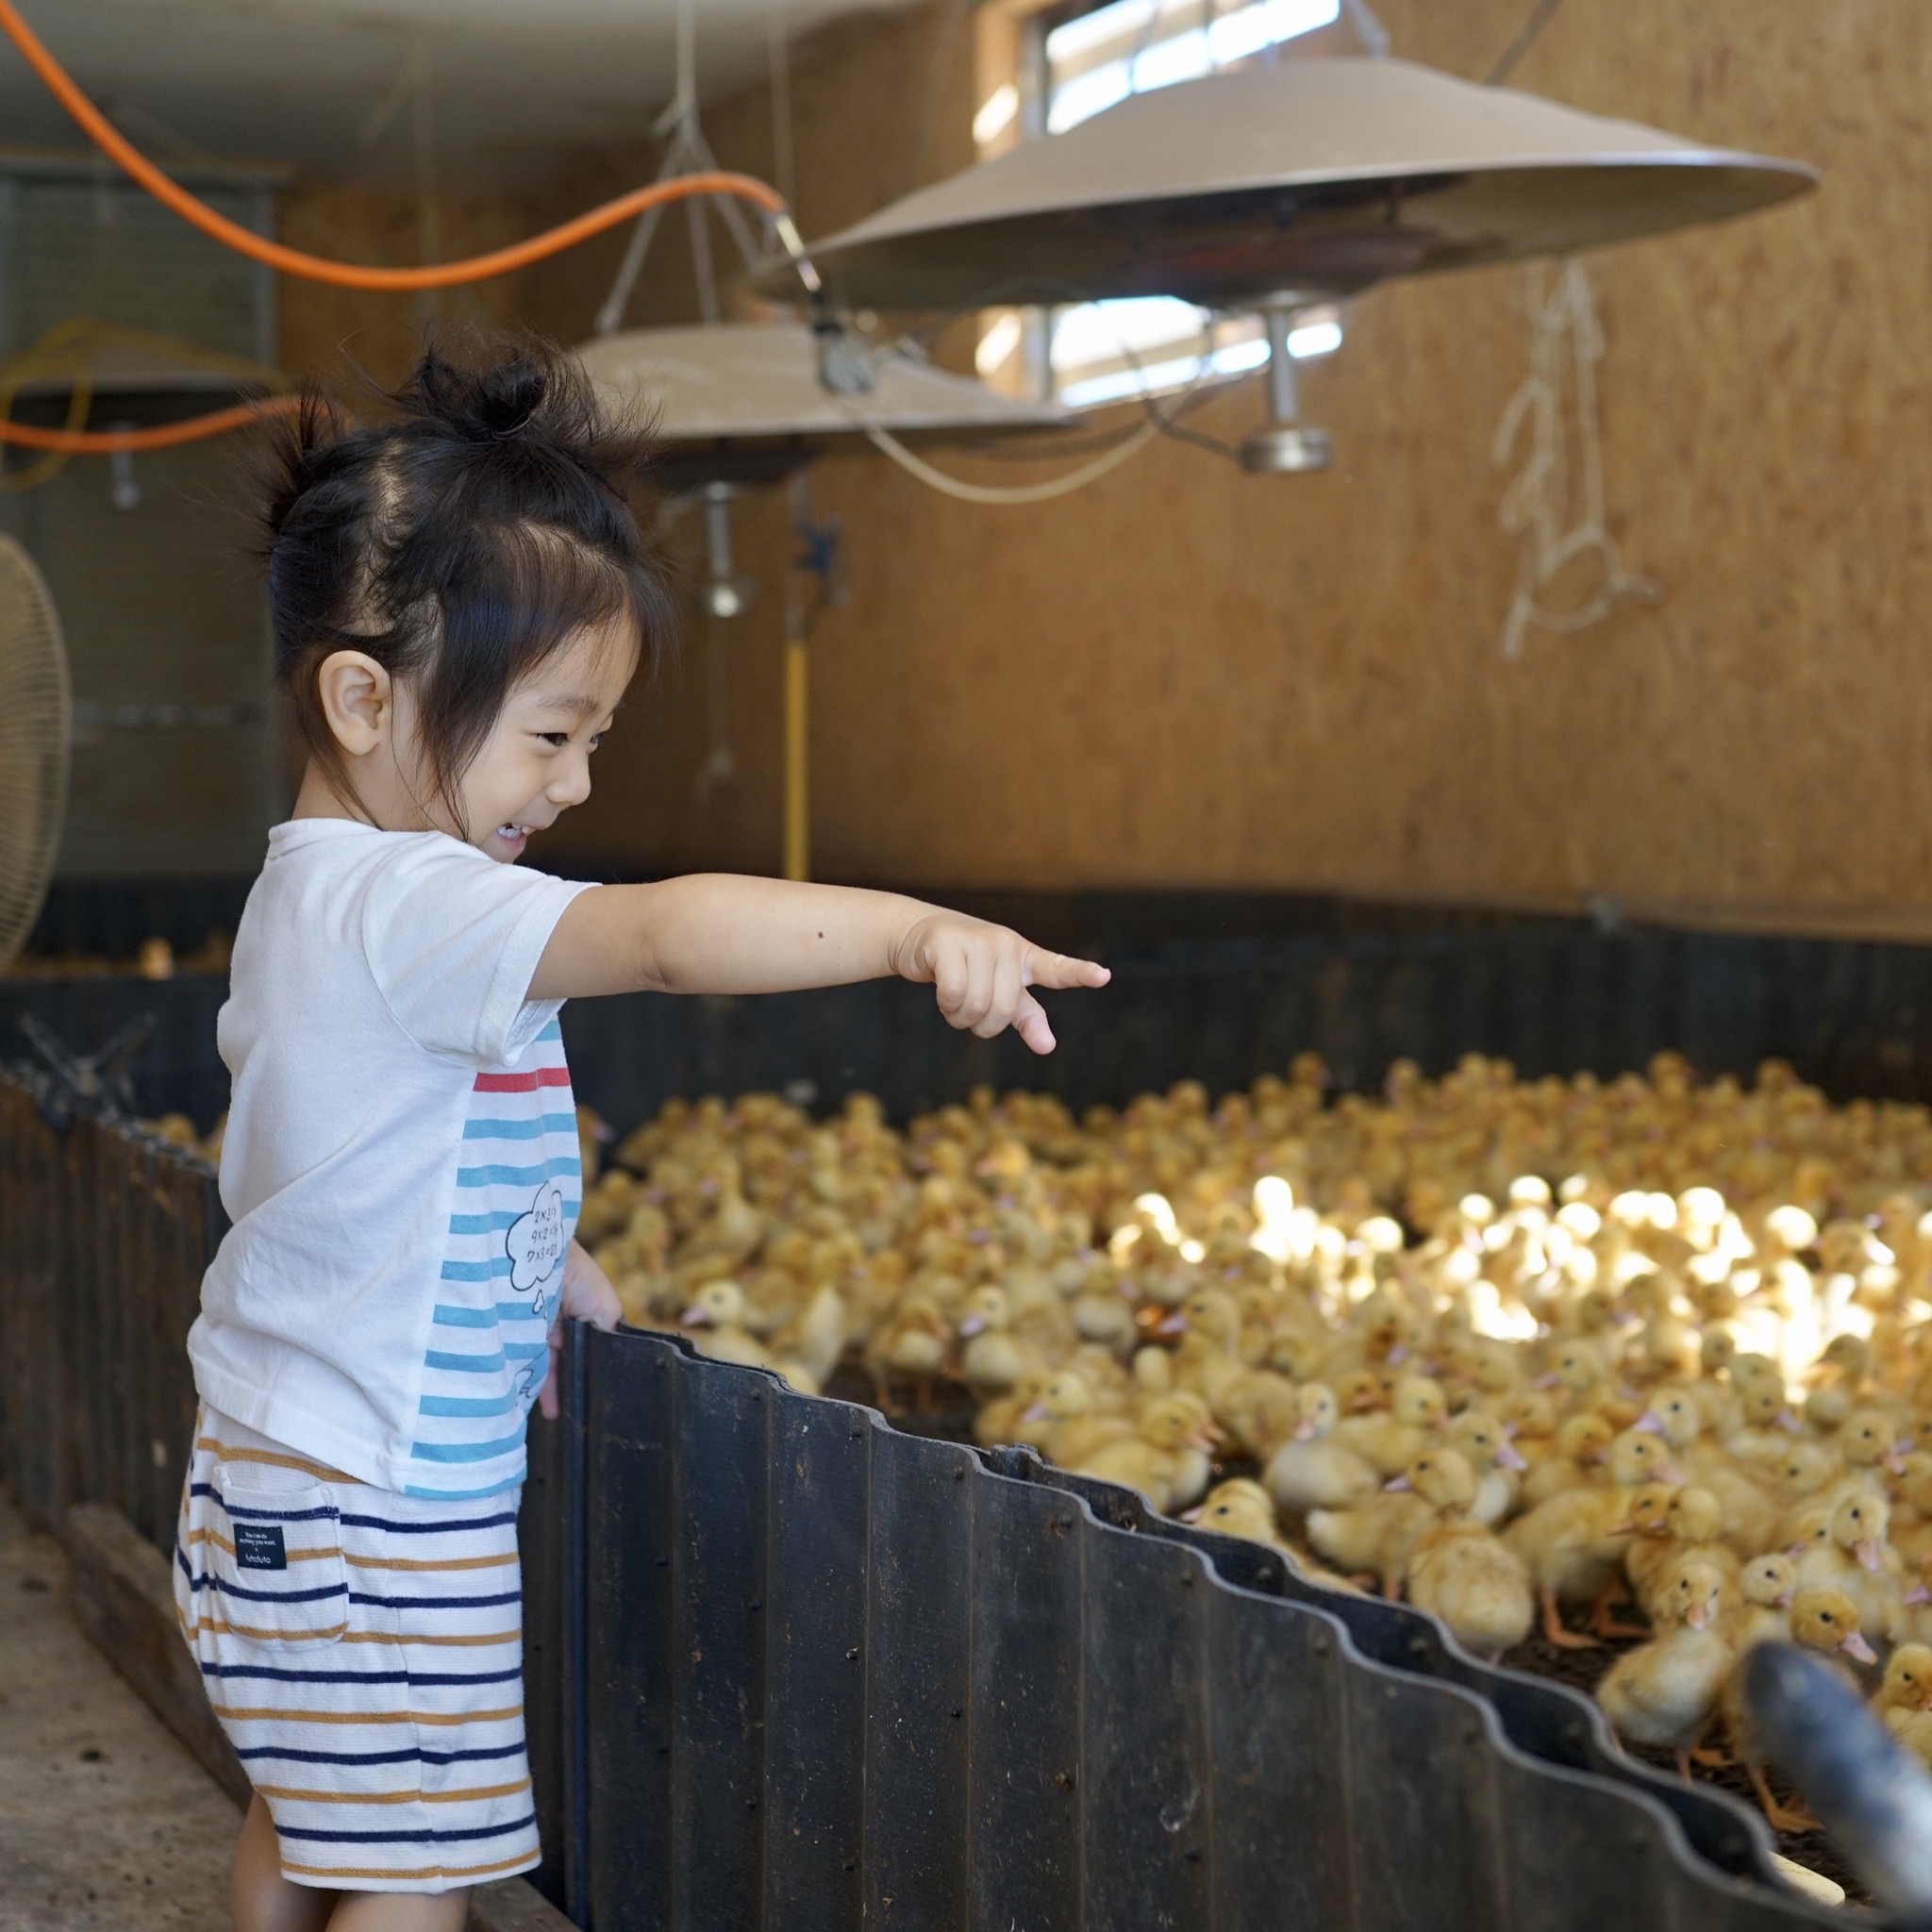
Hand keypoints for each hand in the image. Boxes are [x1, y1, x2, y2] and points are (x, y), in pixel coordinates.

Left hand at [538, 1240, 620, 1419]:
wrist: (537, 1259)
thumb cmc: (578, 1278)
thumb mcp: (606, 1309)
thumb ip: (609, 1339)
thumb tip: (609, 1371)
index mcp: (584, 1317)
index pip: (592, 1352)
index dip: (595, 1373)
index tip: (600, 1399)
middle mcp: (561, 1327)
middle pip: (571, 1364)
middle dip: (575, 1387)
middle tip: (581, 1417)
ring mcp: (538, 1333)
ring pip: (549, 1370)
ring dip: (556, 1392)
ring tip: (563, 1418)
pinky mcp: (518, 1339)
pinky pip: (530, 1368)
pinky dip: (540, 1388)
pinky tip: (550, 1408)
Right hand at [888, 911, 1108, 1054]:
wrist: (919, 936)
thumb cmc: (965, 966)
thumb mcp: (999, 991)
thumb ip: (1026, 1017)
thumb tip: (1048, 1047)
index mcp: (1024, 957)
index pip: (1056, 968)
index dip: (1079, 973)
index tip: (1103, 976)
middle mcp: (1006, 945)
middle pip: (1004, 1010)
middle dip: (983, 1025)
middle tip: (968, 1012)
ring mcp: (978, 941)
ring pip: (978, 1006)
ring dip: (960, 1017)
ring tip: (953, 1001)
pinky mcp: (948, 944)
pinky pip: (954, 993)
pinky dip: (945, 1004)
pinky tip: (941, 991)